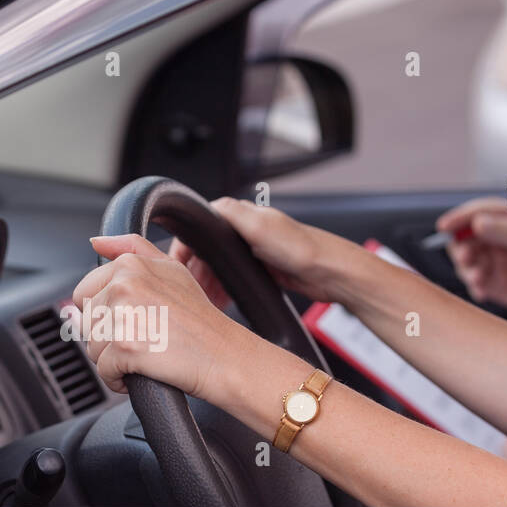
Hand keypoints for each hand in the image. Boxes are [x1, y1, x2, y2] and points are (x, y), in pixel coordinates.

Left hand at [76, 234, 256, 401]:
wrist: (223, 356)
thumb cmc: (200, 318)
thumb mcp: (171, 269)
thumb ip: (132, 247)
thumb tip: (95, 241)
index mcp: (129, 264)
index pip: (85, 293)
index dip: (105, 313)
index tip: (132, 320)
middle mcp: (123, 285)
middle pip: (87, 322)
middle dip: (108, 337)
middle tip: (143, 338)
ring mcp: (123, 315)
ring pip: (92, 347)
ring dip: (113, 359)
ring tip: (145, 354)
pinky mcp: (124, 347)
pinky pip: (103, 370)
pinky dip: (119, 380)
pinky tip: (142, 372)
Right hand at [168, 197, 345, 307]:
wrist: (331, 273)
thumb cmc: (303, 250)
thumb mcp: (261, 227)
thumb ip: (231, 213)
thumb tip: (207, 205)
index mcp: (242, 215)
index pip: (200, 227)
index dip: (185, 247)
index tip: (176, 267)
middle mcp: (246, 229)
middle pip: (206, 249)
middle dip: (195, 271)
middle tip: (191, 289)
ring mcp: (253, 249)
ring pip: (218, 266)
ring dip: (208, 282)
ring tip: (206, 299)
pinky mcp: (261, 267)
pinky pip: (233, 278)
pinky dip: (224, 289)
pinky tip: (223, 301)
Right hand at [436, 197, 506, 321]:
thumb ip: (506, 231)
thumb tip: (476, 223)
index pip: (478, 213)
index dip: (459, 218)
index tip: (444, 226)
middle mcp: (499, 239)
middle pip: (465, 237)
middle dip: (461, 247)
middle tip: (466, 258)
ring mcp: (495, 261)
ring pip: (465, 260)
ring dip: (466, 268)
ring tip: (478, 278)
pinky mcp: (495, 284)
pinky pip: (473, 282)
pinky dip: (473, 286)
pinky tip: (482, 293)